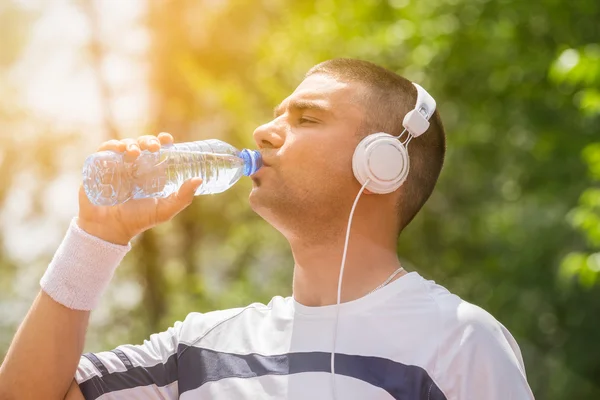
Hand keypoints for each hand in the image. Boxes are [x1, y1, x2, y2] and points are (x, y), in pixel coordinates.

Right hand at [77, 133, 202, 244]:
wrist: (109, 229)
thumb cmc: (137, 220)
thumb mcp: (163, 210)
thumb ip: (182, 197)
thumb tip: (198, 180)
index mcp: (149, 172)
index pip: (157, 150)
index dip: (162, 141)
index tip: (167, 139)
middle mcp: (133, 166)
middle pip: (141, 144)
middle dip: (147, 140)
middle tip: (153, 146)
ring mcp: (116, 165)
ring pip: (123, 145)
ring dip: (130, 143)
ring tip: (134, 152)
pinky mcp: (99, 168)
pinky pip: (104, 151)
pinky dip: (111, 147)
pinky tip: (119, 151)